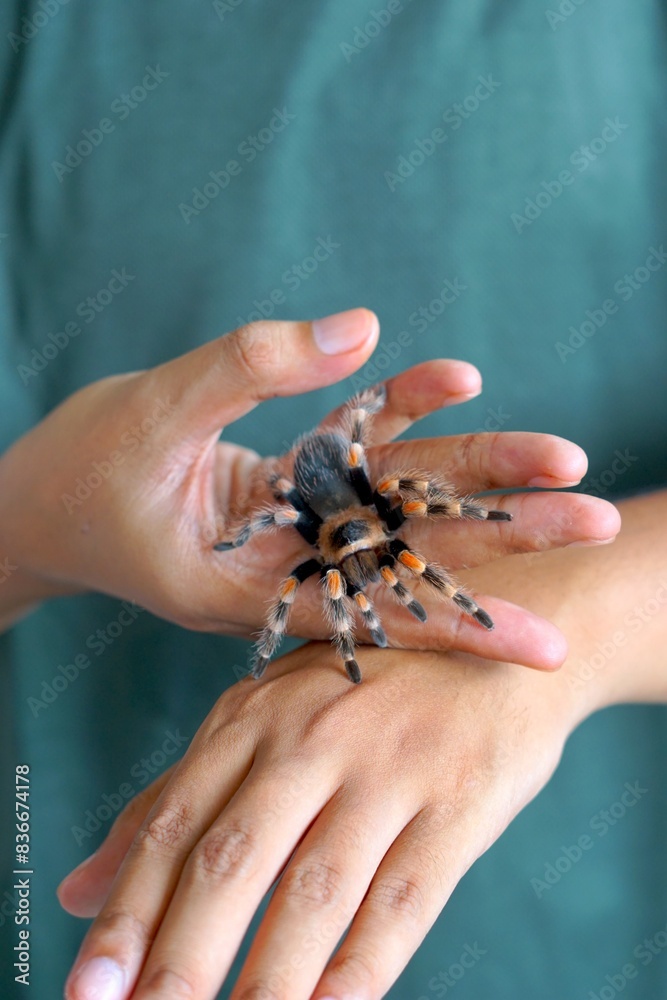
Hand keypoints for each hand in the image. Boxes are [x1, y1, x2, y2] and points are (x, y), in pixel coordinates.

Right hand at [0, 309, 617, 666]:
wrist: (43, 497)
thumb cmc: (80, 474)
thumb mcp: (155, 414)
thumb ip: (253, 367)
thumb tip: (365, 325)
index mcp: (251, 584)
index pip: (375, 609)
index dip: (461, 622)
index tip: (544, 641)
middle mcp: (289, 557)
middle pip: (411, 546)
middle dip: (503, 536)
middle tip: (596, 522)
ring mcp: (296, 517)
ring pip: (399, 495)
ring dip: (479, 476)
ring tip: (565, 461)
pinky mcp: (292, 476)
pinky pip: (357, 444)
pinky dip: (401, 411)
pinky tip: (456, 381)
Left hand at [57, 491, 666, 999]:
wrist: (500, 652)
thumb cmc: (369, 695)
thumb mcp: (267, 720)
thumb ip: (178, 798)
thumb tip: (77, 887)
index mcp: (254, 713)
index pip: (174, 821)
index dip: (126, 912)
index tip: (86, 989)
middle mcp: (315, 734)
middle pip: (234, 858)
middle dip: (182, 960)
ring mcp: (389, 765)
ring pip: (315, 891)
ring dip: (267, 984)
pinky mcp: (458, 800)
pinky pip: (404, 900)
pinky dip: (360, 971)